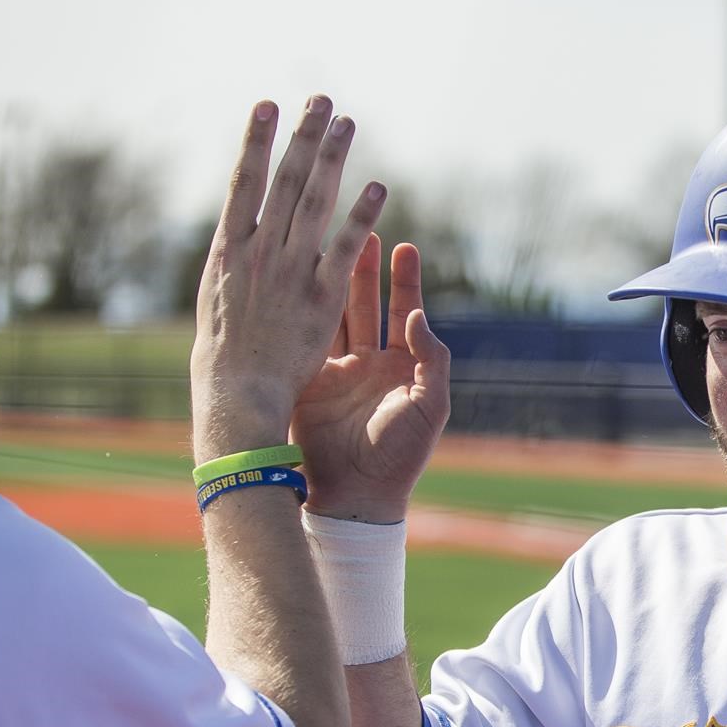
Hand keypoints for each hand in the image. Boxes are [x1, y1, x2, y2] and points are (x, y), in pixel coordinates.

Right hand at [191, 96, 386, 459]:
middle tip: (319, 97)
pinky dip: (361, 216)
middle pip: (283, 181)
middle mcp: (258, 252)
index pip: (243, 183)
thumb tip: (239, 226)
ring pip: (313, 202)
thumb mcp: (214, 297)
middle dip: (301, 136)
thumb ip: (233, 259)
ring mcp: (289, 272)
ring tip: (345, 122)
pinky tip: (377, 186)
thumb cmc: (222, 355)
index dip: (255, 142)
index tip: (265, 105)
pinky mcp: (321, 297)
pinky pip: (345, 249)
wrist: (235, 395)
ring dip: (330, 158)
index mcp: (228, 250)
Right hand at [292, 237, 451, 522]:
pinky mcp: (306, 384)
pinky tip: (295, 283)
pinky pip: (304, 343)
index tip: (405, 247)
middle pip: (366, 306)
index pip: (406, 313)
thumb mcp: (431, 406)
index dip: (405, 281)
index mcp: (403, 368)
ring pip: (333, 317)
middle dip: (365, 270)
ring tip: (328, 245)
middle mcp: (369, 364)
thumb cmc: (402, 455)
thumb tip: (417, 315)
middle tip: (363, 230)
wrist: (357, 496)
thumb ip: (431, 359)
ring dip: (331, 283)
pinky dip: (301, 314)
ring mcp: (336, 373)